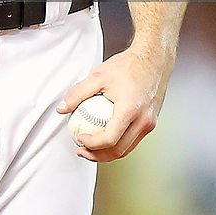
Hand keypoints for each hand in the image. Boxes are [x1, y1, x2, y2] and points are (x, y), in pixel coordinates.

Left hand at [56, 42, 175, 161]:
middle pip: (119, 150)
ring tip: (91, 147)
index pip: (110, 138)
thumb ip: (78, 93)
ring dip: (108, 153)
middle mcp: (143, 120)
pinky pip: (133, 140)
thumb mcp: (98, 75)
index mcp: (130, 110)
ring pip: (127, 148)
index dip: (92, 144)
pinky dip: (119, 143)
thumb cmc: (128, 65)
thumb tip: (62, 108)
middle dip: (98, 155)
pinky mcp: (151, 123)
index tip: (80, 138)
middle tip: (81, 150)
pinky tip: (105, 137)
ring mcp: (149, 123)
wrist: (153, 59)